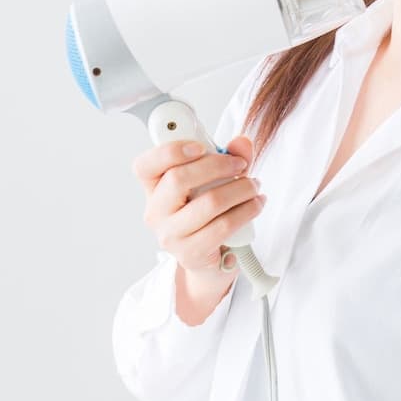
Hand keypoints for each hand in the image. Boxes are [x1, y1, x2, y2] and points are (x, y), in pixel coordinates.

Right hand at [132, 135, 265, 285]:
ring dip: (240, 189)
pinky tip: (256, 204)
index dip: (170, 151)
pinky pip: (223, 226)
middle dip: (217, 165)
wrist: (209, 258)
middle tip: (241, 164)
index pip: (145, 166)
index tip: (201, 146)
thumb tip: (242, 143)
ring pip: (209, 202)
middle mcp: (155, 212)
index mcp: (153, 188)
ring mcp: (170, 235)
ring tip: (255, 186)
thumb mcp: (214, 180)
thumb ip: (227, 157)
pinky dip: (246, 211)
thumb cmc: (207, 213)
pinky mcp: (191, 252)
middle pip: (178, 178)